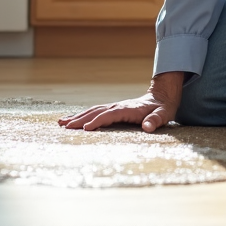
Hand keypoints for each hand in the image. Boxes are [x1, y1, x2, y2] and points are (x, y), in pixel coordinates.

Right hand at [58, 71, 184, 132]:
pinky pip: (96, 112)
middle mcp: (118, 106)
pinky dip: (83, 115)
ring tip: (62, 122)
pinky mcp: (114, 109)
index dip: (98, 121)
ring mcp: (115, 106)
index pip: (110, 115)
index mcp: (128, 108)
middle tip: (64, 126)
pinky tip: (74, 120)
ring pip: (93, 110)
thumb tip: (147, 127)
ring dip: (78, 116)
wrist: (162, 96)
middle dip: (80, 119)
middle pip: (96, 112)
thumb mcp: (163, 115)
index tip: (86, 129)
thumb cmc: (163, 108)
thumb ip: (155, 120)